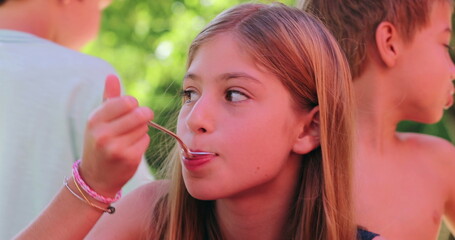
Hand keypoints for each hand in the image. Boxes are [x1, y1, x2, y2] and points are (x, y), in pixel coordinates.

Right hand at [80, 75, 152, 196]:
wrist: (96, 176)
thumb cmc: (100, 142)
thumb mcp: (99, 120)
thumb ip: (109, 98)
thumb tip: (112, 76)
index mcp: (95, 120)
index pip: (126, 102)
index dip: (132, 104)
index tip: (129, 109)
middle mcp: (103, 134)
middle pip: (139, 114)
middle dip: (142, 115)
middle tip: (139, 119)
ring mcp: (116, 148)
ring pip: (144, 127)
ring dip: (141, 130)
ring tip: (129, 137)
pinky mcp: (129, 159)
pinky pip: (146, 140)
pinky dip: (142, 142)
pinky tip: (131, 148)